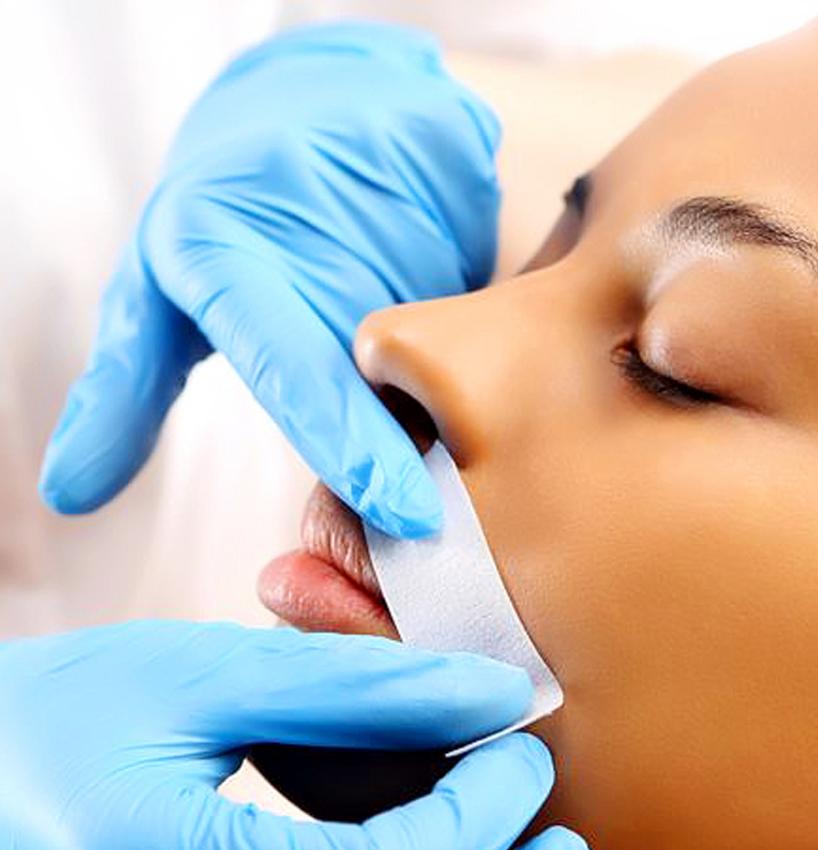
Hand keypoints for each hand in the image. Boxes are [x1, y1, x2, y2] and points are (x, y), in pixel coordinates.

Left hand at [39, 23, 500, 537]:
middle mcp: (306, 209)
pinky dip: (465, 297)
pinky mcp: (451, 146)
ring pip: (447, 323)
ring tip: (388, 308)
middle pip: (388, 362)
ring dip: (434, 352)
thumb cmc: (221, 224)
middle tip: (374, 384)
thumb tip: (69, 491)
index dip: (350, 443)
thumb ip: (119, 394)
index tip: (407, 513)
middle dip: (400, 405)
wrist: (299, 101)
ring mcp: (387, 170)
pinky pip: (482, 268)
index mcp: (221, 254)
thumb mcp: (155, 298)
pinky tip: (424, 267)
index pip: (295, 369)